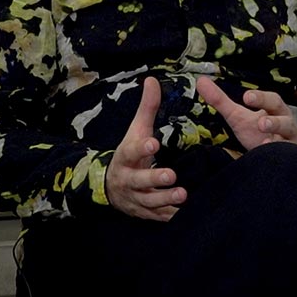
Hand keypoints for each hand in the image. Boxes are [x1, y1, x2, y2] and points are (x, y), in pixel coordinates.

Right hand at [107, 77, 185, 220]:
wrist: (110, 186)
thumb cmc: (130, 153)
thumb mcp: (136, 130)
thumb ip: (147, 108)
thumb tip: (152, 79)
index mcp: (126, 157)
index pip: (132, 151)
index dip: (142, 148)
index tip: (153, 143)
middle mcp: (129, 179)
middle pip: (140, 181)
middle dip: (154, 179)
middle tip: (171, 175)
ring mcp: (136, 198)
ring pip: (149, 202)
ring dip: (165, 199)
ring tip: (183, 194)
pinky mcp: (144, 213)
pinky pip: (157, 217)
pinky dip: (169, 216)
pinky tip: (185, 214)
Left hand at [196, 77, 296, 151]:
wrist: (272, 154)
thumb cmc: (256, 132)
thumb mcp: (237, 116)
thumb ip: (220, 100)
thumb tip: (201, 81)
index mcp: (274, 109)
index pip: (271, 99)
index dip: (260, 98)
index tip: (246, 97)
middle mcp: (285, 122)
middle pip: (284, 114)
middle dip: (273, 118)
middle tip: (260, 122)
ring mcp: (289, 139)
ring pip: (289, 131)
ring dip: (276, 131)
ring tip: (263, 135)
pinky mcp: (291, 154)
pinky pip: (288, 152)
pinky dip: (276, 151)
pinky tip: (265, 149)